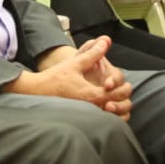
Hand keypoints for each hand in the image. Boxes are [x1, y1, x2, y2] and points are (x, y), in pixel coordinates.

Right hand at [9, 37, 133, 117]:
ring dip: (118, 112)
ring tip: (119, 103)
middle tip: (126, 93)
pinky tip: (106, 110)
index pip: (116, 95)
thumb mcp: (76, 63)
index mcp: (91, 94)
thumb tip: (106, 41)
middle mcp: (90, 108)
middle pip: (117, 109)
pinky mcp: (81, 119)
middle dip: (124, 101)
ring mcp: (85, 115)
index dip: (124, 89)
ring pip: (111, 120)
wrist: (37, 91)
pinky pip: (101, 122)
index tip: (127, 85)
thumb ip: (93, 53)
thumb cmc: (55, 78)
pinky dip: (108, 118)